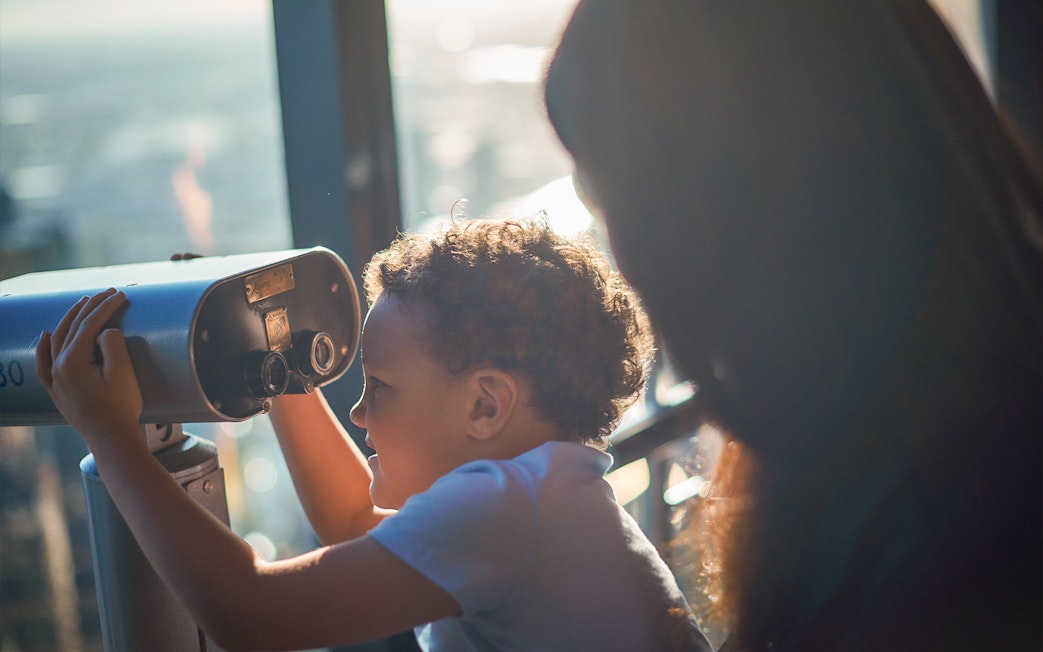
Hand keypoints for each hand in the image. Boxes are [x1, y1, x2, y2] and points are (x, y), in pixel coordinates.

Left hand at [36, 288, 143, 452]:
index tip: (120, 295)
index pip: (89, 324)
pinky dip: (43, 346)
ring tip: (82, 304)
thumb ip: (112, 344)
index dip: (106, 307)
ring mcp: (54, 379)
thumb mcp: (122, 372)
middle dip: (90, 307)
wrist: (111, 438)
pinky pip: (43, 363)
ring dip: (70, 320)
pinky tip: (44, 335)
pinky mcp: (57, 390)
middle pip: (71, 328)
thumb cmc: (120, 406)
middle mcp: (58, 367)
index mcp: (73, 361)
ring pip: (56, 340)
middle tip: (107, 294)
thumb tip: (104, 331)